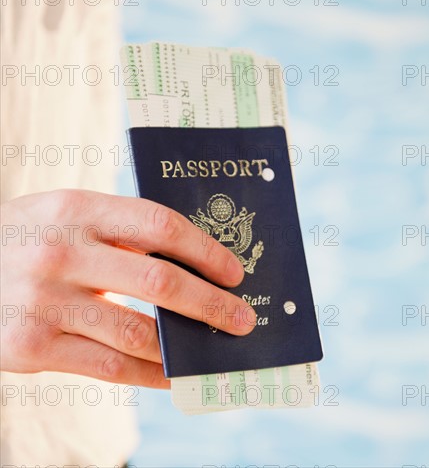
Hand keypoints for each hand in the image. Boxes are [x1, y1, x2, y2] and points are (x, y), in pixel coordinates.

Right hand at [0, 190, 255, 387]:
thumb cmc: (30, 241)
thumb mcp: (66, 217)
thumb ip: (120, 232)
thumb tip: (194, 265)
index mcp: (77, 210)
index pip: (160, 225)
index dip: (205, 250)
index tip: (235, 272)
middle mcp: (62, 252)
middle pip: (158, 280)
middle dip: (211, 304)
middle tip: (243, 320)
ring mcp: (44, 301)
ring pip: (138, 331)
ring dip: (185, 346)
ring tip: (215, 350)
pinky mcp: (30, 347)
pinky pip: (109, 366)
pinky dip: (151, 373)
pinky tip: (174, 374)